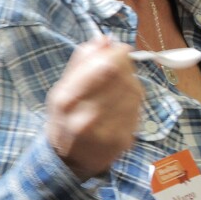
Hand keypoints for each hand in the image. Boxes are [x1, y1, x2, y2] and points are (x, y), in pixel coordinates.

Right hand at [45, 36, 143, 180]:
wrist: (68, 161)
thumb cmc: (65, 119)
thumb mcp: (62, 89)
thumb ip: (82, 61)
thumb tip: (104, 39)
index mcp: (66, 100)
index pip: (106, 66)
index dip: (118, 54)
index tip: (119, 51)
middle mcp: (86, 116)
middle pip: (122, 76)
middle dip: (125, 67)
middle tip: (120, 69)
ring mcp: (106, 131)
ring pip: (133, 91)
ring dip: (130, 84)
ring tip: (118, 90)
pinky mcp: (122, 141)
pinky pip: (138, 109)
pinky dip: (133, 102)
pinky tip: (123, 105)